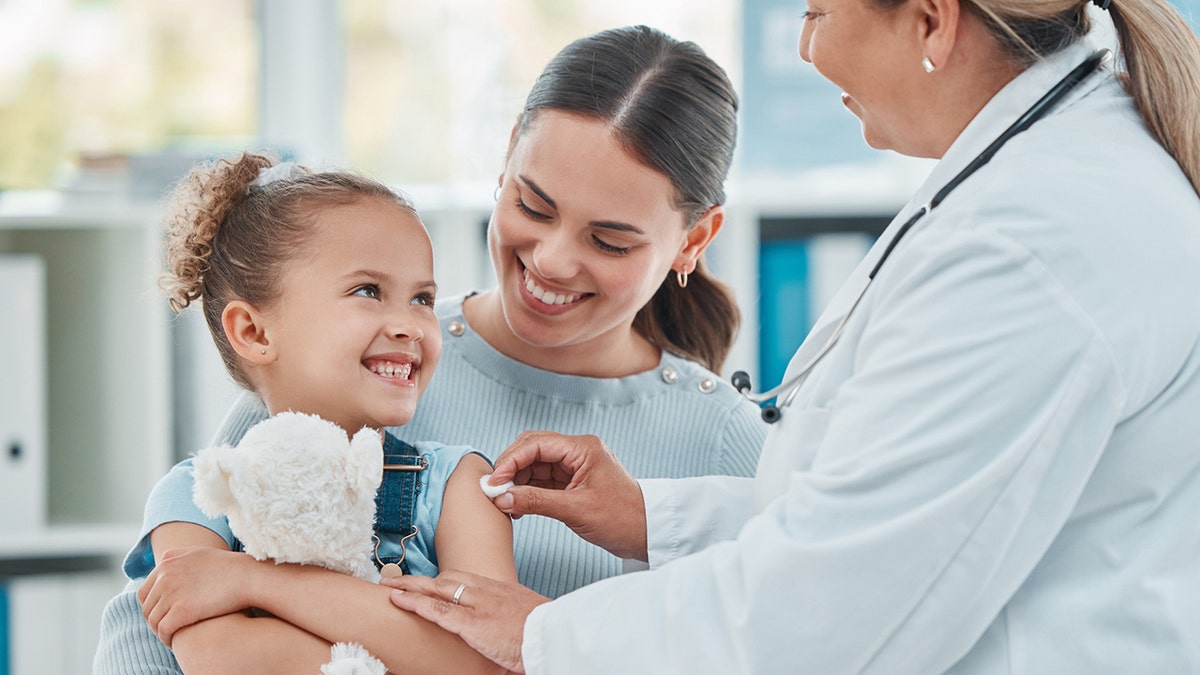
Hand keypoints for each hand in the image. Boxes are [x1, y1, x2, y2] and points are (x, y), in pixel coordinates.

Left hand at [137, 546, 255, 645]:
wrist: (247, 577)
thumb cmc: (227, 566)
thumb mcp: (197, 552)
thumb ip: (176, 556)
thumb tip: (162, 563)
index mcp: (166, 563)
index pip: (144, 592)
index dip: (151, 606)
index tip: (162, 614)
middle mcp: (165, 577)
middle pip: (147, 607)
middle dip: (155, 619)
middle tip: (167, 627)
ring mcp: (171, 594)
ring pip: (153, 621)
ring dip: (159, 631)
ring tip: (171, 636)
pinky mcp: (181, 612)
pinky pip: (163, 631)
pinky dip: (166, 638)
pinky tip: (174, 642)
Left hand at [383, 570, 549, 673]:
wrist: (555, 637)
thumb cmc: (546, 632)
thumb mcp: (525, 617)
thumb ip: (509, 617)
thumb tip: (504, 628)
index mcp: (499, 589)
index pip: (463, 577)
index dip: (441, 579)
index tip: (427, 581)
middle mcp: (486, 591)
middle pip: (446, 578)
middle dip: (420, 579)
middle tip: (399, 579)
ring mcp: (478, 605)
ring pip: (436, 590)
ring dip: (410, 587)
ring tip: (389, 586)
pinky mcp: (472, 623)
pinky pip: (437, 610)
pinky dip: (415, 604)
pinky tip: (398, 600)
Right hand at [488, 431, 647, 560]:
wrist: (646, 533)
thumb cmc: (621, 518)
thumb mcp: (575, 510)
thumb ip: (535, 501)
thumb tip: (501, 498)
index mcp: (582, 448)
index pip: (536, 444)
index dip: (510, 461)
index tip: (493, 482)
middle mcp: (576, 451)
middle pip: (531, 449)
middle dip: (510, 468)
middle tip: (492, 491)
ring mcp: (573, 466)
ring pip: (533, 465)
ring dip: (516, 481)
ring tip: (503, 502)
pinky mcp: (571, 481)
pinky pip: (541, 479)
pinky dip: (526, 490)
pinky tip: (516, 505)